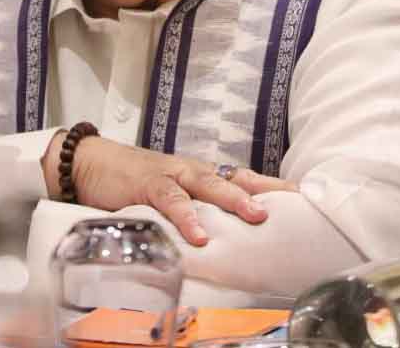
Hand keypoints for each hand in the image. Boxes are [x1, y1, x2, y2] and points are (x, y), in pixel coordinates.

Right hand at [50, 134, 295, 246]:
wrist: (93, 164)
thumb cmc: (136, 183)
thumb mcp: (173, 196)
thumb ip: (198, 209)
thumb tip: (229, 234)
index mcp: (202, 175)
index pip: (246, 178)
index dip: (275, 186)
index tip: (307, 196)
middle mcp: (193, 171)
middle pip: (237, 178)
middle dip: (267, 191)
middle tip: (295, 204)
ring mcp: (172, 174)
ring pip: (209, 185)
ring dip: (234, 200)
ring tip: (256, 216)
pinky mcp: (148, 183)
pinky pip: (170, 200)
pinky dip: (186, 216)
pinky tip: (197, 234)